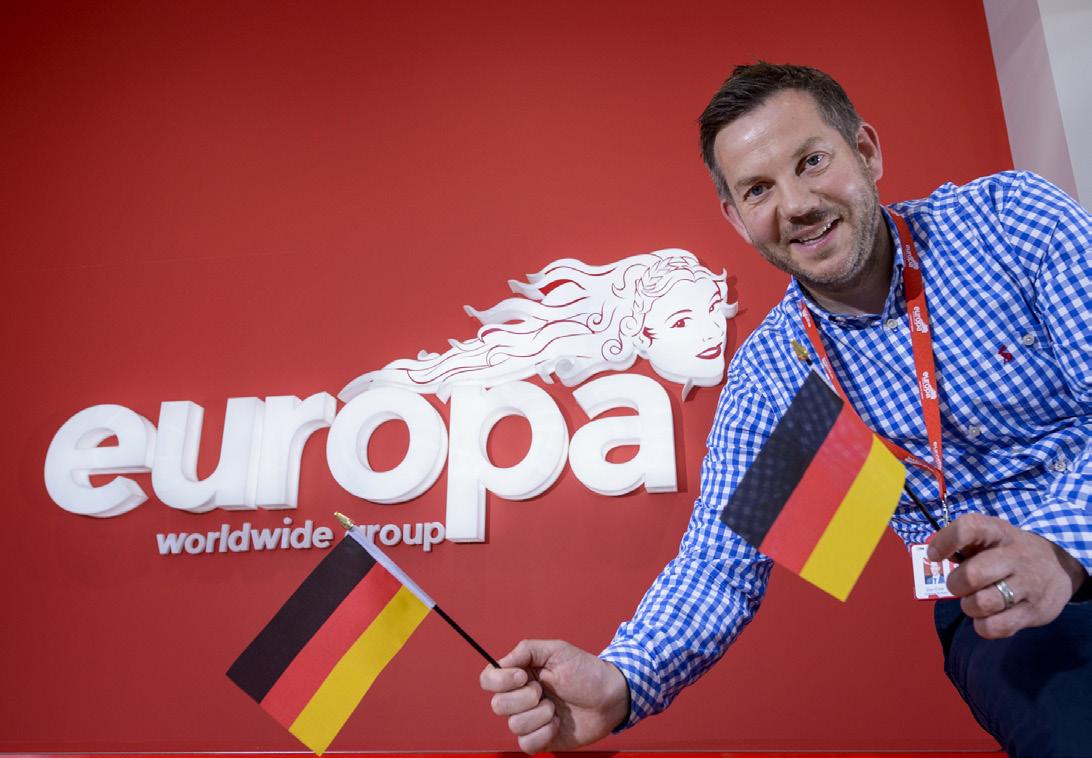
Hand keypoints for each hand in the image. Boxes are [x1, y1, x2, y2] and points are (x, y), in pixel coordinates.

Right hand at [479, 639, 629, 753]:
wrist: (609, 696)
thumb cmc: (585, 670)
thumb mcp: (557, 650)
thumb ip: (526, 650)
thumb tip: (501, 662)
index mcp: (520, 674)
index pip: (488, 679)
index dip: (499, 680)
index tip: (523, 676)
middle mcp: (520, 698)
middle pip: (498, 705)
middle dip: (525, 698)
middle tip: (545, 691)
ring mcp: (530, 720)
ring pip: (514, 725)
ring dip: (540, 715)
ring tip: (556, 707)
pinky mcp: (540, 739)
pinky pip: (526, 744)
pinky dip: (544, 734)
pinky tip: (557, 723)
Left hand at [928, 513, 1086, 638]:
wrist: (1060, 568)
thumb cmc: (1010, 552)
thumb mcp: (992, 537)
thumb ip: (964, 544)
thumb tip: (933, 557)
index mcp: (999, 533)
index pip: (969, 528)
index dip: (945, 541)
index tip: (934, 555)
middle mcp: (1015, 557)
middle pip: (972, 574)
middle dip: (955, 584)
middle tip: (959, 586)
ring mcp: (1028, 586)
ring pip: (983, 603)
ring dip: (969, 606)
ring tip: (974, 602)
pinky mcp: (1034, 612)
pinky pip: (997, 627)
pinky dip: (983, 626)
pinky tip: (986, 618)